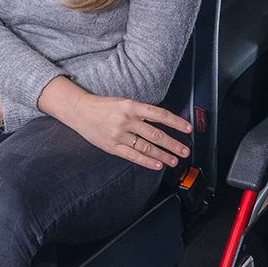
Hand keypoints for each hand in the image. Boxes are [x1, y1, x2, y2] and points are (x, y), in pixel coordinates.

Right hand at [61, 92, 191, 170]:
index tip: (187, 128)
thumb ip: (141, 111)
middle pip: (156, 134)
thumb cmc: (103, 106)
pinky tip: (158, 165)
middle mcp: (127, 120)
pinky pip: (133, 156)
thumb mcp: (124, 102)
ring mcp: (120, 134)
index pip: (159, 114)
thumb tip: (161, 120)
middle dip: (173, 144)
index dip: (175, 122)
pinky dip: (147, 161)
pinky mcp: (113, 146)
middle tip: (185, 150)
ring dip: (163, 155)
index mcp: (132, 106)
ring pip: (147, 147)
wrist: (80, 111)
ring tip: (174, 160)